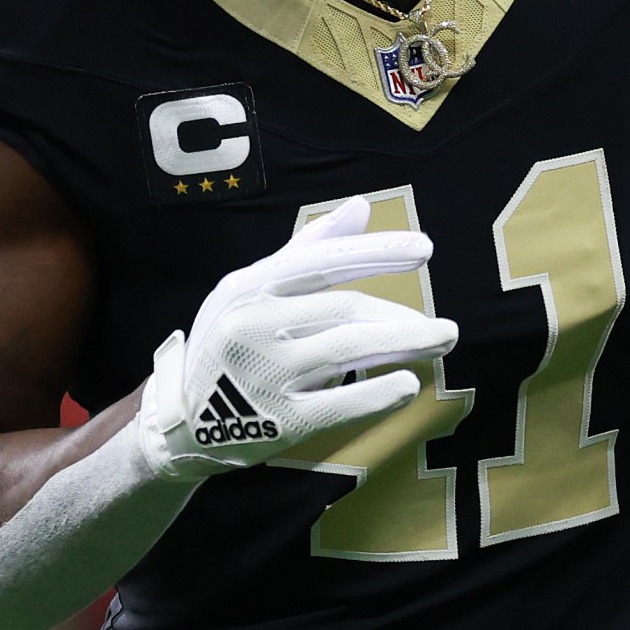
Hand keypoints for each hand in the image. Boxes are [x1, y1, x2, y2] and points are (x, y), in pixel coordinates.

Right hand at [137, 197, 458, 480]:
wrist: (183, 421)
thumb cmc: (229, 342)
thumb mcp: (252, 287)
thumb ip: (307, 249)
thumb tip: (361, 208)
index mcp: (250, 286)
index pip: (323, 260)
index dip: (377, 252)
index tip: (426, 248)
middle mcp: (253, 325)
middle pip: (344, 310)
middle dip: (400, 316)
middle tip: (447, 329)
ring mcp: (264, 375)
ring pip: (349, 351)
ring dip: (404, 344)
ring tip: (443, 342)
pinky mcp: (278, 422)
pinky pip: (340, 405)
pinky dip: (378, 395)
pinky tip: (408, 385)